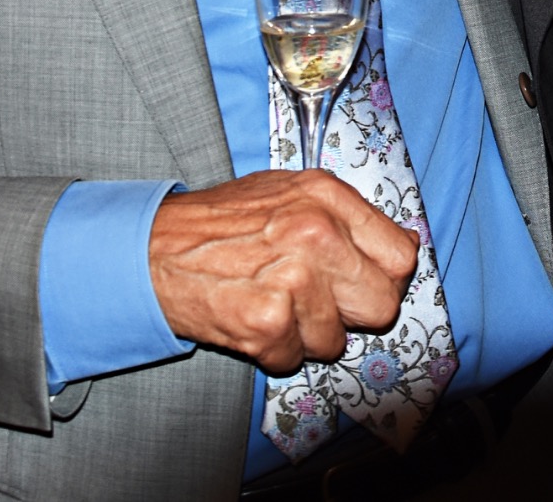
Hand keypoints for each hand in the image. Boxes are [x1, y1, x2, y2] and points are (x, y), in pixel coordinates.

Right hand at [147, 171, 419, 373]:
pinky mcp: (267, 322)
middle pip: (382, 304)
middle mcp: (317, 233)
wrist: (151, 250)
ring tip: (271, 302)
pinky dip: (274, 350)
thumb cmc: (221, 223)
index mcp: (328, 197)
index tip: (362, 283)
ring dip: (306, 333)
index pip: (401, 256)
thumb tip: (396, 247)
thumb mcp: (288, 193)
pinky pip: (295, 359)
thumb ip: (343, 217)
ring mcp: (293, 279)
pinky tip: (251, 318)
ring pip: (336, 340)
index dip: (384, 277)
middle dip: (352, 313)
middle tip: (318, 302)